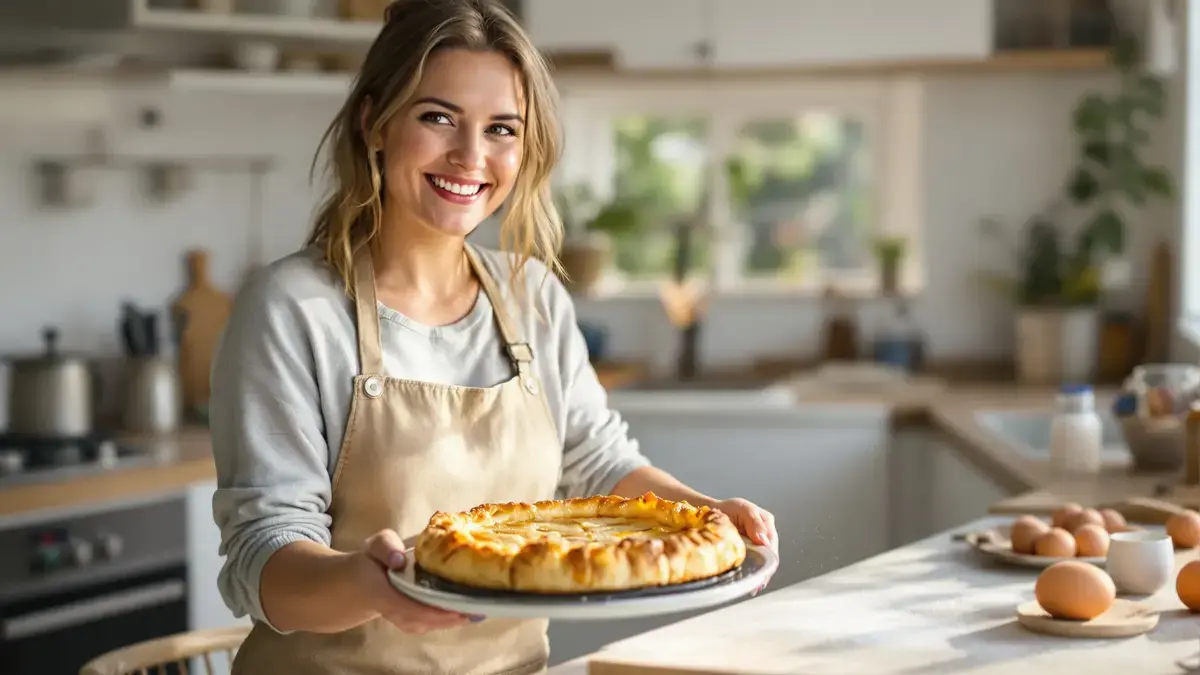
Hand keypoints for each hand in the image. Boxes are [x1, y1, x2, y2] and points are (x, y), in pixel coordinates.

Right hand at [356, 530, 480, 633]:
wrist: (360, 583)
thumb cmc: (372, 561)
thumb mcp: (375, 545)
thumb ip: (385, 547)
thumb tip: (399, 559)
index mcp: (384, 593)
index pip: (411, 607)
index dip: (436, 610)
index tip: (459, 608)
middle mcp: (396, 612)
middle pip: (429, 619)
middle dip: (454, 615)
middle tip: (481, 606)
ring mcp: (405, 620)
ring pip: (434, 624)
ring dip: (458, 618)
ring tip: (482, 607)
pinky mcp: (414, 621)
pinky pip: (435, 622)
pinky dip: (454, 617)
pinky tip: (472, 609)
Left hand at [711, 498, 777, 594]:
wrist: (713, 512)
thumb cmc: (727, 509)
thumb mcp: (742, 509)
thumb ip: (754, 522)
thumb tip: (764, 541)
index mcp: (766, 522)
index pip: (772, 543)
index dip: (768, 558)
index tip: (762, 570)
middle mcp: (765, 534)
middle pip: (770, 555)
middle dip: (765, 570)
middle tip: (757, 584)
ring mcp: (758, 544)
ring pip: (763, 562)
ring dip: (760, 575)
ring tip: (755, 588)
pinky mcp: (750, 552)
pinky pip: (755, 564)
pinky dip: (754, 574)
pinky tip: (751, 585)